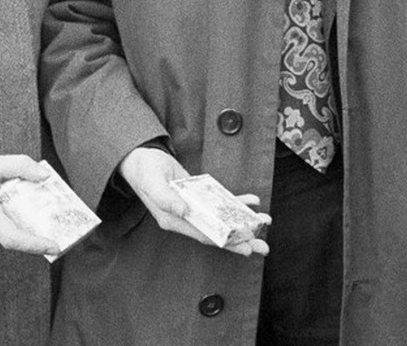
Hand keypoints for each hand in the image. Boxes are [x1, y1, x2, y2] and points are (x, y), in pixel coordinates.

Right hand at [0, 152, 59, 255]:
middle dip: (34, 232)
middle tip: (57, 222)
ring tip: (37, 206)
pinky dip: (6, 220)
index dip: (35, 245)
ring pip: (3, 233)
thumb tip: (44, 176)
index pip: (11, 237)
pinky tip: (11, 203)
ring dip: (20, 223)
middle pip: (11, 236)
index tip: (54, 247)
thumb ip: (19, 166)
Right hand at [117, 147, 269, 256]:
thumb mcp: (152, 181)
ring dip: (243, 222)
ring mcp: (193, 208)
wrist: (142, 158)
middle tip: (263, 247)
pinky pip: (220, 203)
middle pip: (217, 232)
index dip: (225, 241)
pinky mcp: (198, 197)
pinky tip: (252, 202)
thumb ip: (165, 197)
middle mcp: (185, 218)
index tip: (244, 247)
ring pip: (222, 219)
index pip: (204, 234)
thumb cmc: (144, 170)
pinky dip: (236, 203)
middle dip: (241, 240)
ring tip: (264, 223)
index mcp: (173, 220)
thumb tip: (184, 211)